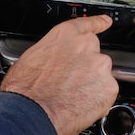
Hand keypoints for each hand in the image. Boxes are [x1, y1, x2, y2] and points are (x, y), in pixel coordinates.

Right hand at [0, 14, 118, 134]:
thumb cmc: (25, 87)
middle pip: (95, 54)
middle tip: (71, 83)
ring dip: (92, 85)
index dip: (98, 23)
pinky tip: (80, 107)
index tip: (106, 22)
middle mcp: (86, 45)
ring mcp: (100, 66)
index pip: (88, 24)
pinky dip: (97, 101)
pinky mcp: (109, 88)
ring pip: (101, 76)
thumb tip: (54, 61)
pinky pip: (106, 94)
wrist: (31, 112)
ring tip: (72, 98)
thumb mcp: (34, 57)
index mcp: (66, 35)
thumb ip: (53, 53)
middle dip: (86, 68)